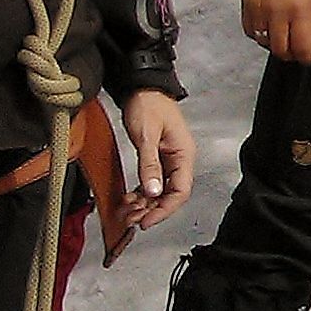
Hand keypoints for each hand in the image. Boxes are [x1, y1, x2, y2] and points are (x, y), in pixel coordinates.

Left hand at [117, 88, 194, 231]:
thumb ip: (150, 165)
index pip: (180, 191)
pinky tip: (130, 198)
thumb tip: (152, 193)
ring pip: (160, 191)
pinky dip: (142, 193)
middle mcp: (179, 159)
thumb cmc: (148, 105)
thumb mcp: (146, 136)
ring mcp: (169, 159)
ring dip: (145, 204)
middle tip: (131, 219)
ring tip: (127, 212)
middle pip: (170, 195)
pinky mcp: (158, 158)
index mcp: (183, 154)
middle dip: (151, 210)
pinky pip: (152, 182)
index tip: (146, 221)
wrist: (142, 88)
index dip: (164, 210)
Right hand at [242, 0, 310, 65]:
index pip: (301, 47)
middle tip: (294, 51)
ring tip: (280, 37)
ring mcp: (260, 11)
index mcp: (299, 11)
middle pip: (280, 50)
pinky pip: (250, 31)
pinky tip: (265, 28)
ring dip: (273, 44)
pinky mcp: (247, 7)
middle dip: (289, 54)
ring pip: (263, 42)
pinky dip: (258, 34)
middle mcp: (278, 14)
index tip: (307, 58)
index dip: (305, 57)